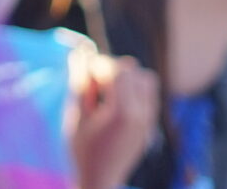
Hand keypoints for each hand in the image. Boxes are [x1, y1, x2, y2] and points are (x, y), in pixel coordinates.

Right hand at [66, 51, 162, 188]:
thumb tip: (80, 52)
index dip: (99, 65)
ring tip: (107, 93)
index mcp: (122, 112)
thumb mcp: (75, 116)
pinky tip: (116, 104)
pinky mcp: (151, 126)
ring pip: (146, 80)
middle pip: (134, 70)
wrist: (100, 181)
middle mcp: (142, 114)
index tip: (83, 74)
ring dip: (127, 78)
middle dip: (112, 70)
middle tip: (94, 85)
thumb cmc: (82, 150)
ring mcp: (149, 121)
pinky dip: (135, 90)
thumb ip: (80, 82)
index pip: (118, 69)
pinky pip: (149, 95)